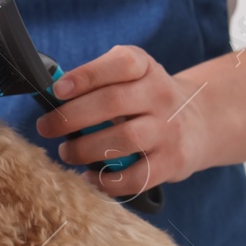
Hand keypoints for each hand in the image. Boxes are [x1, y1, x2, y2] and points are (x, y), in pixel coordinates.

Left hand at [35, 45, 210, 195]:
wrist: (198, 123)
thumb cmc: (146, 100)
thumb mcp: (131, 77)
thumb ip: (98, 81)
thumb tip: (52, 96)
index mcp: (146, 68)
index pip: (120, 65)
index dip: (86, 76)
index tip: (57, 91)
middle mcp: (161, 95)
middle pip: (113, 102)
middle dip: (72, 117)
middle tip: (47, 127)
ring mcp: (168, 130)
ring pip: (124, 139)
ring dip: (86, 149)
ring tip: (67, 152)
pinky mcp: (172, 162)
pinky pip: (136, 176)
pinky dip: (108, 181)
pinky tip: (91, 178)